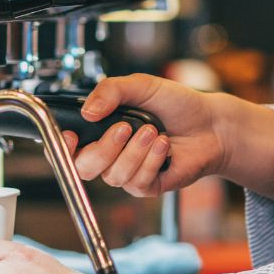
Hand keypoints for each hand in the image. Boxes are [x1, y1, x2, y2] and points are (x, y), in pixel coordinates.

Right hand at [64, 74, 226, 196]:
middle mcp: (110, 154)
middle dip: (104, 148)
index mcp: (101, 130)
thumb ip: (110, 91)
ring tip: (155, 132)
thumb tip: (87, 111)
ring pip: (113, 175)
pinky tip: (164, 145)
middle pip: (84, 167)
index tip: (73, 135)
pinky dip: (151, 161)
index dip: (63, 147)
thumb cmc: (177, 104)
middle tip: (125, 127)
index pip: (68, 147)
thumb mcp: (141, 86)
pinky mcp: (147, 187)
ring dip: (135, 151)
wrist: (210, 124)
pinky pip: (137, 182)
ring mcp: (128, 172)